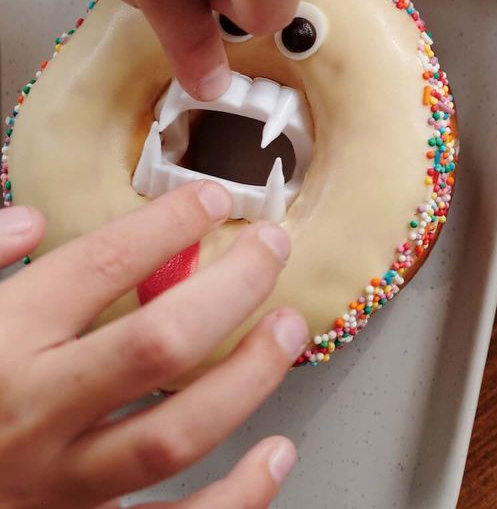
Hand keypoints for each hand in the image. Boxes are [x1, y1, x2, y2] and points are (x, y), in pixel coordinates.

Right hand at [0, 186, 302, 507]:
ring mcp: (52, 486)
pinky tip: (274, 454)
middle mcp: (26, 416)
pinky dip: (237, 496)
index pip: (96, 267)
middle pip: (157, 344)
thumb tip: (30, 222)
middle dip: (231, 288)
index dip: (168, 223)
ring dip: (246, 379)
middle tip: (272, 249)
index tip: (211, 200)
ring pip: (173, 436)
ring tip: (288, 330)